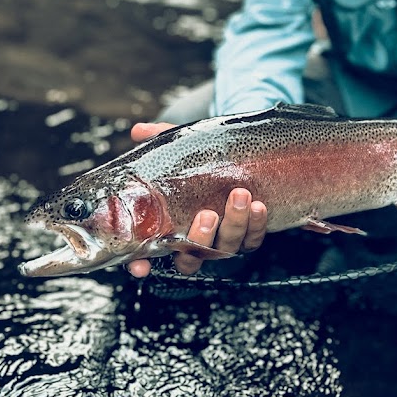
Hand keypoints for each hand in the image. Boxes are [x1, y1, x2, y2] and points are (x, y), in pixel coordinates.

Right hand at [125, 121, 266, 277]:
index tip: (141, 266)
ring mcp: (221, 242)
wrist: (235, 158)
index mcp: (168, 229)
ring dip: (234, 224)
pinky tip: (258, 206)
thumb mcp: (178, 149)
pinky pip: (252, 241)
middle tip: (206, 214)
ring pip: (225, 248)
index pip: (148, 255)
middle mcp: (194, 242)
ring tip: (240, 195)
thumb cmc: (197, 161)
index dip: (141, 265)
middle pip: (192, 259)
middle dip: (201, 239)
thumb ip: (158, 139)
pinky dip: (256, 225)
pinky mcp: (247, 237)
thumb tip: (138, 130)